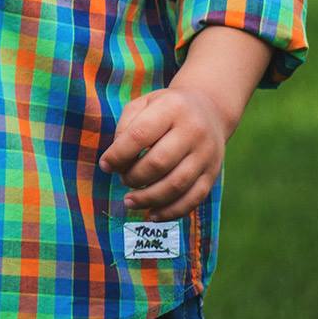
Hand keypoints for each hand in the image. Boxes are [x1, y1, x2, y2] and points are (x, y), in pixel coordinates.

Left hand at [98, 87, 229, 221]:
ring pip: (176, 185)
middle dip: (134, 177)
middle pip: (159, 163)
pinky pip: (193, 198)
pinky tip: (152, 214)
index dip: (118, 155)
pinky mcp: (212, 173)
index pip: (140, 135)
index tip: (105, 165)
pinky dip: (171, 211)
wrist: (209, 109)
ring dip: (148, 198)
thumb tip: (114, 161)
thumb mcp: (143, 104)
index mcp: (172, 109)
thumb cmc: (165, 109)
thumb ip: (125, 128)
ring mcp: (206, 154)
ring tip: (130, 200)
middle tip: (122, 179)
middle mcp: (193, 131)